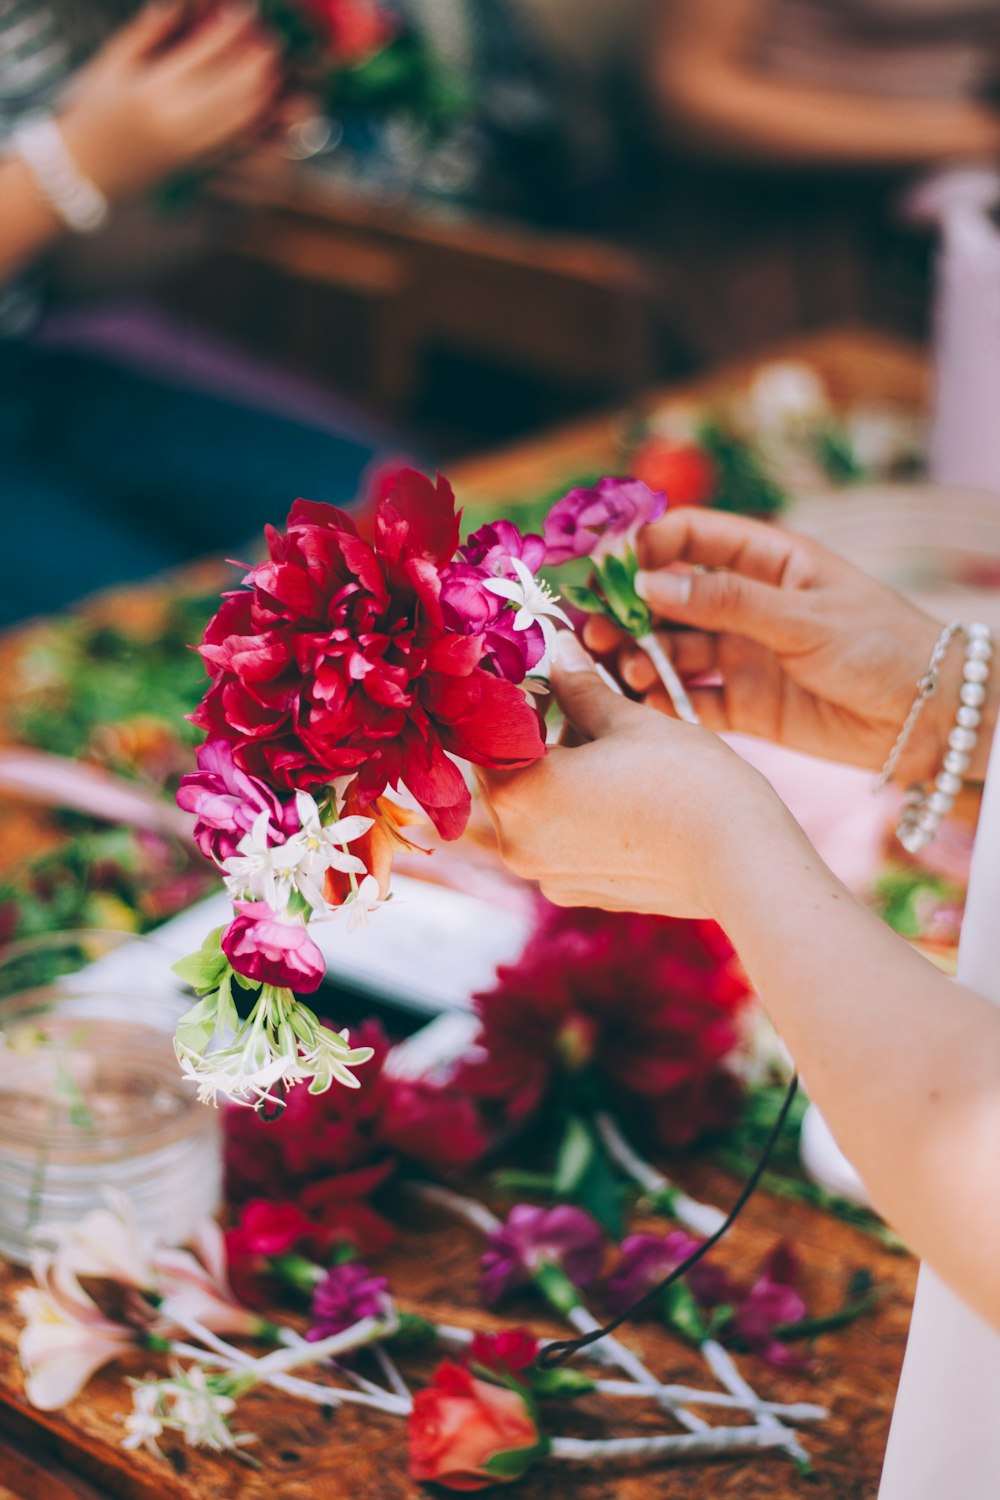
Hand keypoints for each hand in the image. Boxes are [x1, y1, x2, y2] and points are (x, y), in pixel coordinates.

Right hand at [58, 3, 282, 199]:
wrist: (86, 171)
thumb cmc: (94, 112)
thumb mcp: (111, 63)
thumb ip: (146, 32)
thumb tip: (179, 5)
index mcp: (152, 90)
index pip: (204, 54)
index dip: (231, 32)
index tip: (247, 14)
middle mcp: (176, 121)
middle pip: (233, 86)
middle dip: (257, 60)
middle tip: (270, 41)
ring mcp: (190, 146)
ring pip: (242, 116)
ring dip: (263, 90)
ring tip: (272, 68)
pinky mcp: (198, 165)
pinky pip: (237, 141)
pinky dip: (255, 120)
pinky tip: (263, 101)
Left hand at [476, 633, 787, 919]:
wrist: (744, 861)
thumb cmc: (687, 782)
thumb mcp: (626, 719)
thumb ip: (578, 686)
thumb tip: (556, 650)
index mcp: (517, 795)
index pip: (490, 731)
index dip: (512, 695)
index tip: (537, 669)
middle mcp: (517, 844)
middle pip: (509, 772)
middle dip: (537, 733)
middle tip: (575, 697)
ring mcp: (549, 876)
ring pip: (536, 806)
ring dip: (558, 771)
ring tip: (608, 741)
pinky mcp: (582, 893)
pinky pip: (561, 839)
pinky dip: (577, 810)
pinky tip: (619, 787)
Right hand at [585, 508, 970, 782]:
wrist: (933, 721)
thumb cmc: (884, 648)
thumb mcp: (806, 617)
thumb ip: (726, 603)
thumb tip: (649, 583)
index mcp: (767, 561)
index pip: (691, 538)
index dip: (646, 547)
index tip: (608, 567)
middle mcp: (746, 606)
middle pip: (669, 599)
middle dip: (628, 611)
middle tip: (593, 628)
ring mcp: (743, 655)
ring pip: (673, 651)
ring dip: (641, 658)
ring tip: (626, 671)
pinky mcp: (746, 706)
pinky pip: (691, 701)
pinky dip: (665, 704)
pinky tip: (646, 706)